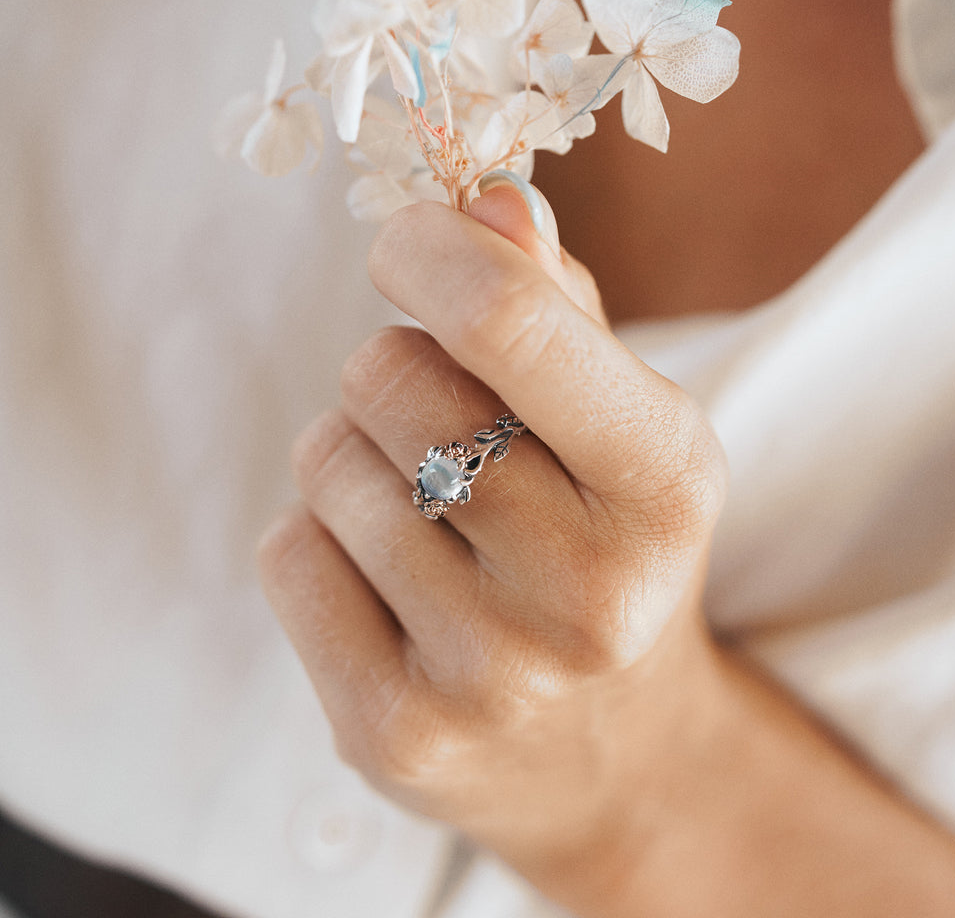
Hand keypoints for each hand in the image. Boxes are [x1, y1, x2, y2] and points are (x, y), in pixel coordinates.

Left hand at [258, 180, 727, 900]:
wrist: (612, 754)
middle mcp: (587, 589)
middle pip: (387, 379)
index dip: (430, 251)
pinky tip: (390, 581)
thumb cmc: (609, 548)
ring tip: (429, 512)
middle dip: (395, 368)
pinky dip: (321, 537)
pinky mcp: (392, 730)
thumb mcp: (625, 423)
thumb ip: (557, 306)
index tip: (409, 246)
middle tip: (442, 419)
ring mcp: (487, 673)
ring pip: (326, 462)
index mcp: (664, 482)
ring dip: (357, 456)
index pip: (508, 319)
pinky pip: (287, 551)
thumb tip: (486, 202)